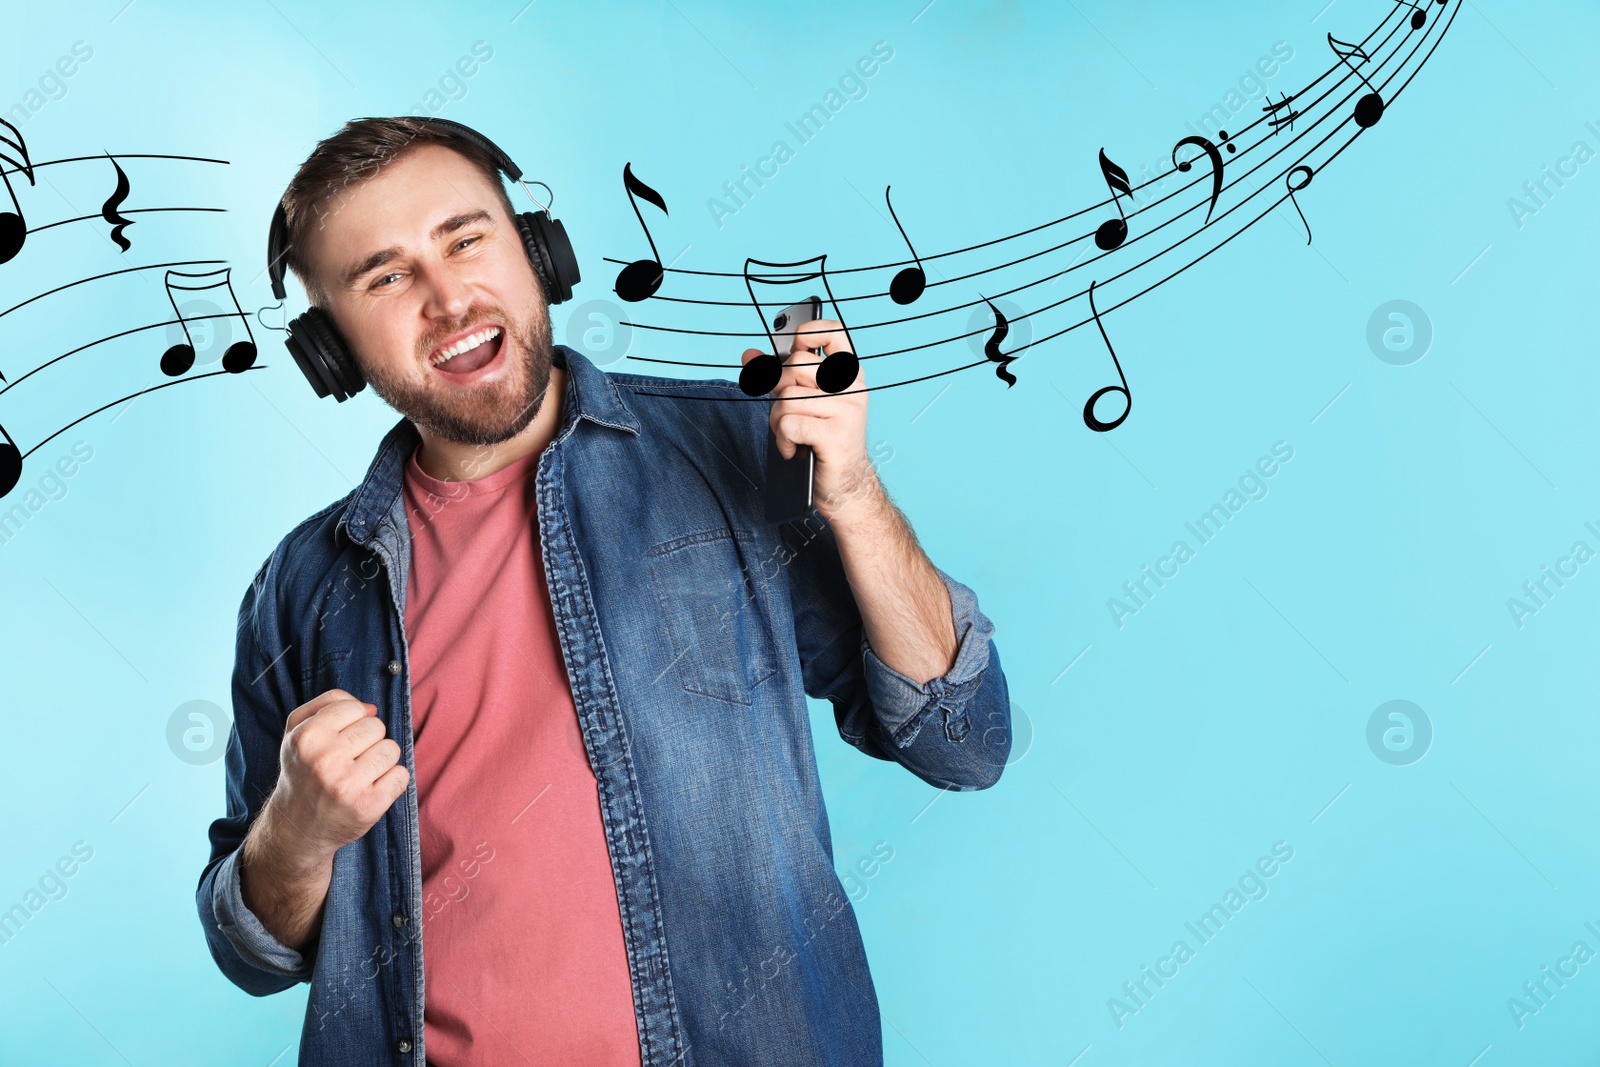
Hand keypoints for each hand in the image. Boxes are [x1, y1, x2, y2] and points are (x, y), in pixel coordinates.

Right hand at [268, 688, 408, 861]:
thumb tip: (371, 708)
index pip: (354, 708)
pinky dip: (391, 781)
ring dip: (381, 760)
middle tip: (347, 760)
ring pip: (391, 749)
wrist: (297, 826)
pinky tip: (369, 789)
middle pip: (376, 726)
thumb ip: (330, 703)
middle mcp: (326, 761)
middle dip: (367, 740)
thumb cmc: (303, 769)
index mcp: (307, 738)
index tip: (339, 739)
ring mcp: (348, 785)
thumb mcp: (298, 729)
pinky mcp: (369, 806)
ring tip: (359, 774)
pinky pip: (402, 775)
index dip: (351, 721)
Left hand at [741, 319, 882, 522]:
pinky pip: (789, 423)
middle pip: (796, 365)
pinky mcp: (836, 435)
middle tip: (788, 412)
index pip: (833, 331)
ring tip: (792, 436)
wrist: (844, 486)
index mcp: (849, 374)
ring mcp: (847, 411)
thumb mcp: (801, 401)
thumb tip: (748, 354)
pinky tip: (793, 449)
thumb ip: (778, 375)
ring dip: (778, 421)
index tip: (793, 346)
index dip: (807, 331)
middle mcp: (852, 387)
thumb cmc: (821, 441)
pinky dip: (783, 439)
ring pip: (787, 397)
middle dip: (779, 389)